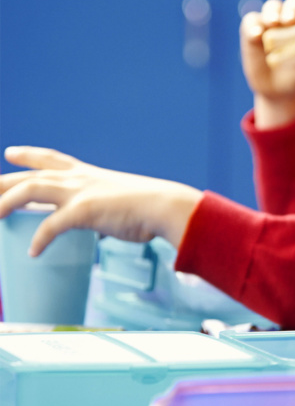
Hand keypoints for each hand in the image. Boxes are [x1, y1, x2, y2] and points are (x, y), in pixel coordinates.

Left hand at [0, 147, 202, 255]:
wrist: (166, 205)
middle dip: (2, 182)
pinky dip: (40, 239)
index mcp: (88, 175)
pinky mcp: (84, 210)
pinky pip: (52, 226)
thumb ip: (104, 212)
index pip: (51, 160)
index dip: (28, 155)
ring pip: (29, 191)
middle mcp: (79, 179)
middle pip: (29, 176)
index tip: (10, 153)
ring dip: (5, 204)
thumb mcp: (120, 203)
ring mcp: (80, 192)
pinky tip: (33, 252)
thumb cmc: (150, 208)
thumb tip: (104, 229)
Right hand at [242, 0, 294, 127]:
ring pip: (272, 7)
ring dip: (273, 12)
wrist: (283, 94)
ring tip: (273, 23)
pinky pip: (251, 21)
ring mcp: (273, 23)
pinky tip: (256, 35)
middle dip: (292, 9)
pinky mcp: (253, 31)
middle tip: (290, 21)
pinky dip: (253, 25)